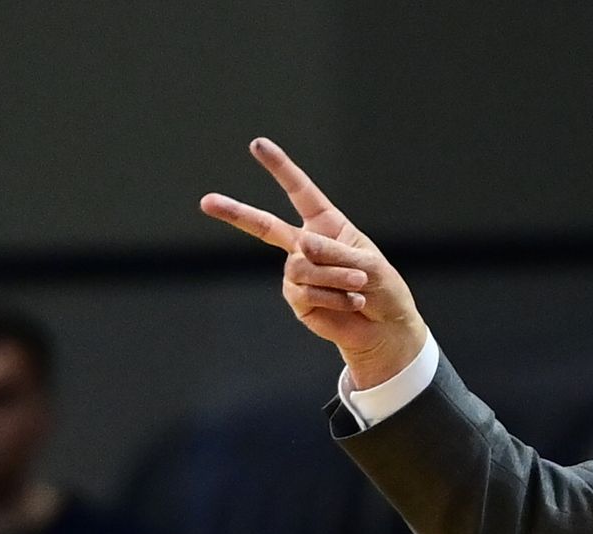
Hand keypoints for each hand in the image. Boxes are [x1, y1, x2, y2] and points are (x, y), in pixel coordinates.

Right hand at [200, 139, 427, 388]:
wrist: (386, 329)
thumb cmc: (383, 289)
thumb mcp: (367, 263)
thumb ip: (334, 252)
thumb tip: (300, 246)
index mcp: (326, 226)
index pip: (299, 192)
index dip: (280, 168)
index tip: (258, 145)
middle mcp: (306, 245)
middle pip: (265, 226)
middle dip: (235, 213)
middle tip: (206, 201)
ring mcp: (298, 273)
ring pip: (302, 267)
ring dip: (335, 277)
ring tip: (358, 286)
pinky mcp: (297, 299)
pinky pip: (306, 292)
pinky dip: (334, 297)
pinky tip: (351, 302)